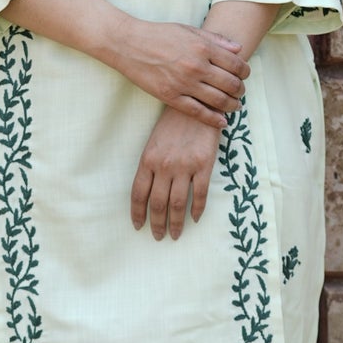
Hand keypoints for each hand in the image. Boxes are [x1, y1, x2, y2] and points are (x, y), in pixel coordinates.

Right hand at [116, 19, 247, 128]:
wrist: (128, 44)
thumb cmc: (159, 34)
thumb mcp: (189, 30)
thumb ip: (215, 39)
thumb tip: (238, 49)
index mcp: (203, 47)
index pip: (236, 64)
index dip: (245, 72)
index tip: (245, 75)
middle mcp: (196, 66)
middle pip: (231, 84)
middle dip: (241, 90)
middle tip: (241, 92)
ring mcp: (183, 83)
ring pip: (218, 100)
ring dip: (232, 105)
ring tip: (235, 106)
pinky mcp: (171, 97)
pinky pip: (197, 112)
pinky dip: (213, 119)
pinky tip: (222, 121)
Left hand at [131, 110, 220, 240]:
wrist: (198, 105)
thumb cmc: (174, 122)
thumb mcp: (155, 142)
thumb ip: (151, 165)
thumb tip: (148, 191)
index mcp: (148, 160)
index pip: (138, 194)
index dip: (137, 213)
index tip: (138, 226)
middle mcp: (164, 166)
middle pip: (158, 203)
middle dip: (157, 224)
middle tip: (158, 237)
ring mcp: (185, 166)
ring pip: (178, 203)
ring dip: (176, 223)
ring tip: (175, 235)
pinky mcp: (204, 165)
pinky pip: (200, 194)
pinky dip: (198, 209)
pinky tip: (195, 219)